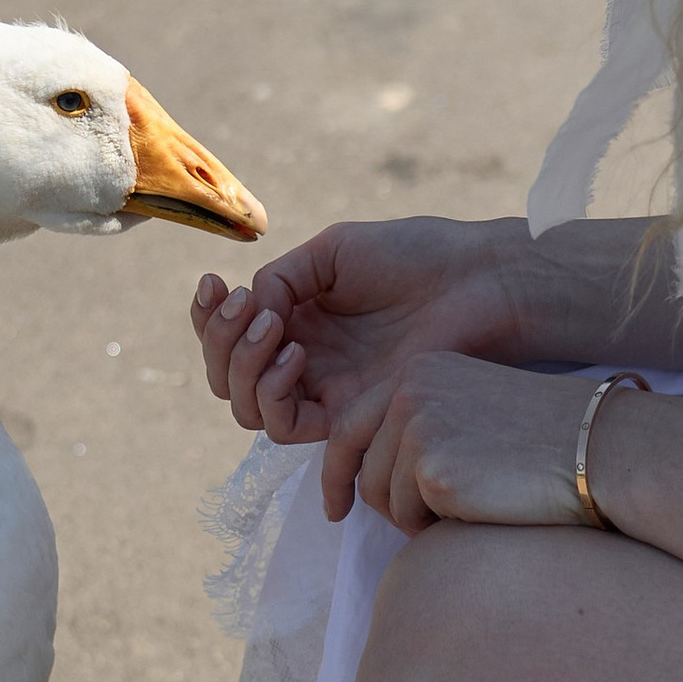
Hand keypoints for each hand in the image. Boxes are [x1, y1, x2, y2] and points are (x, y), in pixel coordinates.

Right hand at [190, 215, 534, 447]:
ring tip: (274, 328)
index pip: (230, 338)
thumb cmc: (414, 257)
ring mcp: (325, 392)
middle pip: (228, 381)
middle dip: (221, 344)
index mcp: (297, 320)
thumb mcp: (332, 252)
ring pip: (249, 410)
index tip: (215, 284)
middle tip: (250, 309)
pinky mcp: (349, 418)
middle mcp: (305, 362)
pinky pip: (289, 429)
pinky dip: (275, 394)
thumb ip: (281, 279)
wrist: (473, 280)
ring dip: (243, 368)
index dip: (208, 319)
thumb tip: (252, 311)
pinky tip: (297, 356)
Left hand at [342, 352, 608, 532]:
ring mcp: (417, 427)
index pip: (350, 425)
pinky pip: (407, 519)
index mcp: (420, 370)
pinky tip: (480, 509)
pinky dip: (435, 528)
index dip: (338, 472)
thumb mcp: (473, 411)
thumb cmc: (546, 442)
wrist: (599, 450)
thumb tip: (369, 478)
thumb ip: (422, 427)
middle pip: (362, 468)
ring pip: (382, 498)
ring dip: (417, 518)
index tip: (336, 508)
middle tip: (420, 522)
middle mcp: (409, 390)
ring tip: (471, 504)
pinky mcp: (431, 468)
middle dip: (385, 504)